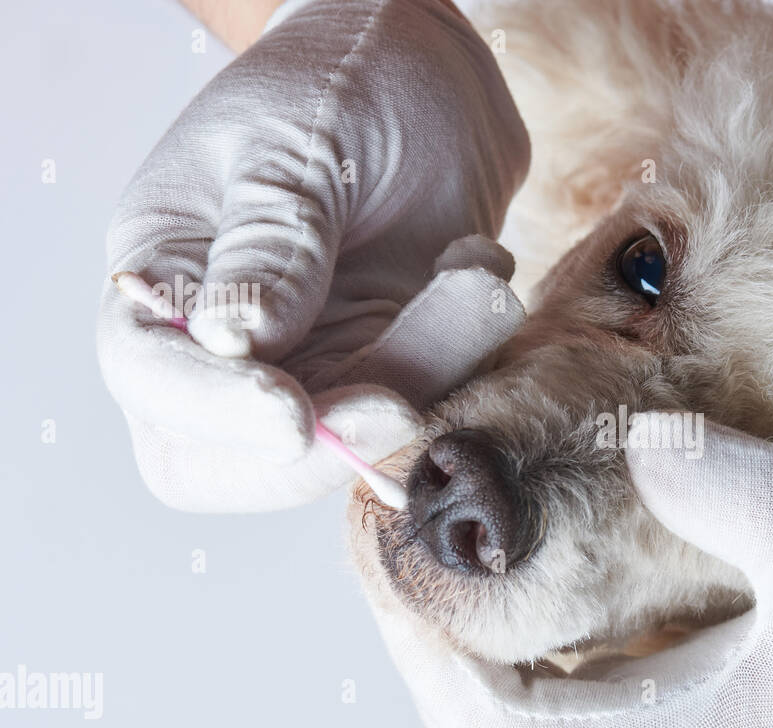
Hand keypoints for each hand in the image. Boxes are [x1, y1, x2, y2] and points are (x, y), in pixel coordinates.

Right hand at [97, 0, 528, 510]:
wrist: (434, 79)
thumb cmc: (346, 82)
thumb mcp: (299, 144)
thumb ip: (271, 241)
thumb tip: (234, 342)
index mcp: (165, 269)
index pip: (150, 374)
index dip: (215, 411)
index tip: (294, 415)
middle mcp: (223, 337)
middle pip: (226, 457)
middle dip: (319, 447)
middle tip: (401, 402)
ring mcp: (307, 362)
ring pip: (341, 445)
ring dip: (420, 381)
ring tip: (469, 277)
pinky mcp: (383, 370)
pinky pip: (419, 405)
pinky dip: (461, 359)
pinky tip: (476, 270)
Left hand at [371, 422, 772, 727]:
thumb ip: (736, 493)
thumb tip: (640, 444)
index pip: (494, 719)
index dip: (415, 637)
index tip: (378, 544)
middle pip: (493, 712)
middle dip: (423, 623)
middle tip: (388, 520)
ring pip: (530, 704)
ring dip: (469, 627)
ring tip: (435, 534)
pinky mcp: (696, 727)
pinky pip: (578, 688)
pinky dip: (532, 630)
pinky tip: (526, 565)